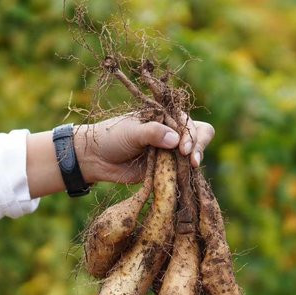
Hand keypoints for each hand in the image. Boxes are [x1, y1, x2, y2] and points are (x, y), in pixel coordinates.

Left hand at [26, 114, 214, 197]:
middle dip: (198, 146)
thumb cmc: (111, 137)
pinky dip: (185, 174)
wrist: (96, 158)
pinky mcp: (165, 169)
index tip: (183, 148)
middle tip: (191, 159)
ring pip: (193, 154)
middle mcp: (170, 132)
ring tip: (191, 167)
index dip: (190, 134)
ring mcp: (169, 151)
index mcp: (163, 117)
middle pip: (199, 135)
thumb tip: (175, 140)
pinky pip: (182, 171)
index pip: (188, 121)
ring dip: (194, 160)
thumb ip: (153, 133)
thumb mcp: (131, 132)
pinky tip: (184, 177)